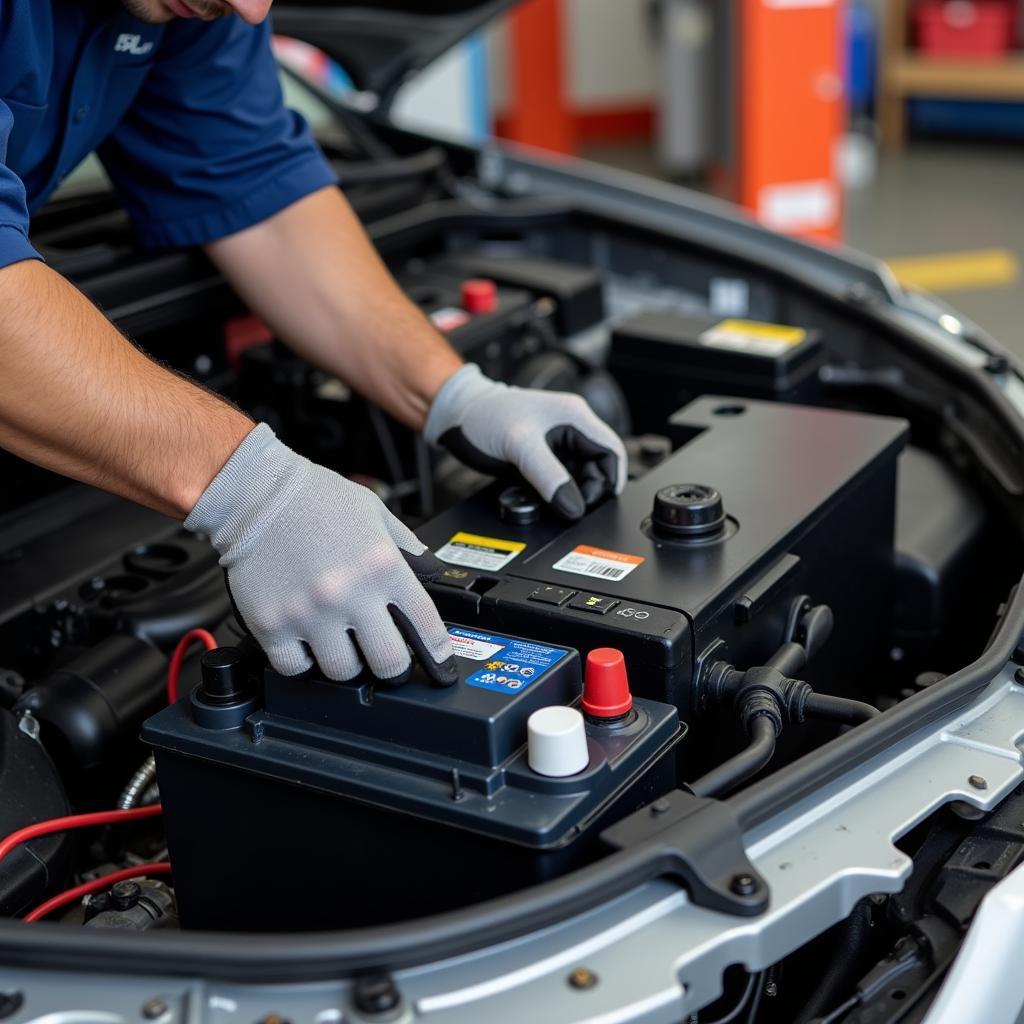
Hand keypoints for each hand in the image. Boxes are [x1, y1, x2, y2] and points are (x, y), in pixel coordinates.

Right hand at [185, 424, 455, 683]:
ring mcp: (310, 613)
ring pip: (342, 672)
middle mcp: (350, 593)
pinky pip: (295, 668)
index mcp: (383, 566)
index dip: (438, 651)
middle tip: (385, 659)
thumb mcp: (376, 513)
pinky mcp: (272, 624)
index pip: (426, 625)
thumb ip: (407, 548)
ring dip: (346, 663)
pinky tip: (305, 643)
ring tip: (340, 643)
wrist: (256, 492)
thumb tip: (430, 575)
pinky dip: (303, 662)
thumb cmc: (315, 499)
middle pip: (388, 663)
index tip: (438, 661)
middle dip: (393, 667)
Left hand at [424, 364, 626, 518]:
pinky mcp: (544, 452)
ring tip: (554, 501)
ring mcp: (557, 440)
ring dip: (572, 491)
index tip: (598, 503)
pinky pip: (562, 476)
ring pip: (580, 474)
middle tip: (570, 506)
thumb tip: (574, 507)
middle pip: (598, 466)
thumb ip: (550, 478)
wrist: (458, 414)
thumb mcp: (521, 448)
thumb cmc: (485, 416)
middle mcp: (571, 426)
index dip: (610, 480)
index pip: (611, 451)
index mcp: (575, 416)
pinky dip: (557, 489)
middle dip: (589, 489)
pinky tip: (544, 495)